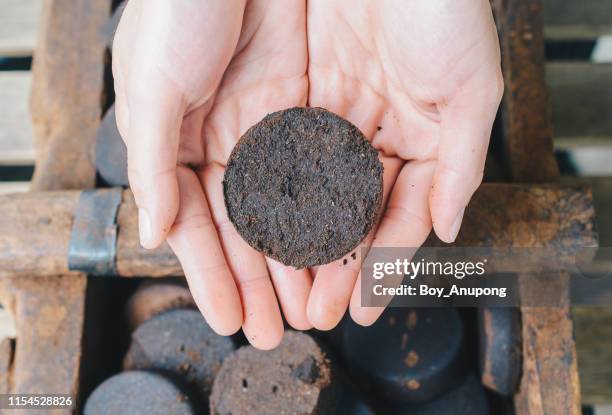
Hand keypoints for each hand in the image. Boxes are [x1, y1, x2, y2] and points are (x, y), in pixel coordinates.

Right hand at [113, 0, 310, 348]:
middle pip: (246, 227)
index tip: (229, 319)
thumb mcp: (151, 84)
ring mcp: (271, 129)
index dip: (212, 275)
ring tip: (309, 306)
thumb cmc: (179, 8)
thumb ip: (154, 163)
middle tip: (273, 329)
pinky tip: (336, 250)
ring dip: (297, 258)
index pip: (199, 225)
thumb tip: (154, 233)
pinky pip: (323, 169)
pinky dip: (329, 210)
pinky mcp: (311, 108)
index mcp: (182, 144)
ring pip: (288, 207)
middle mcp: (228, 144)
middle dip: (259, 281)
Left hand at [305, 0, 502, 328]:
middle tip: (315, 314)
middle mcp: (375, 134)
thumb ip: (460, 164)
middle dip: (333, 267)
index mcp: (420, 138)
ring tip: (286, 293)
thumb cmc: (443, 5)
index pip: (399, 216)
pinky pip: (280, 153)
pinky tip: (263, 235)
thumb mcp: (470, 87)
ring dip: (299, 244)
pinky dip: (273, 194)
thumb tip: (448, 231)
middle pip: (350, 214)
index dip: (382, 264)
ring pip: (312, 193)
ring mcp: (335, 116)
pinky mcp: (297, 94)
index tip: (363, 308)